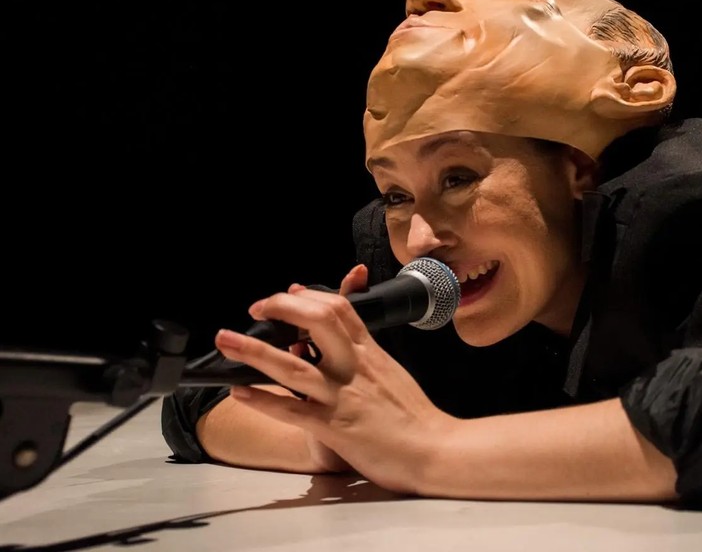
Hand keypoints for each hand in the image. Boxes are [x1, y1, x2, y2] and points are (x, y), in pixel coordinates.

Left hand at [214, 264, 456, 493]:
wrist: (436, 449)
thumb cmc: (416, 416)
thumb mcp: (392, 373)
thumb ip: (367, 357)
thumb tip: (346, 344)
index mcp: (371, 353)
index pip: (339, 308)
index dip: (308, 295)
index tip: (288, 292)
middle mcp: (355, 367)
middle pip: (316, 320)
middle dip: (281, 307)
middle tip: (257, 308)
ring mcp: (343, 396)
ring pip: (293, 364)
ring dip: (253, 351)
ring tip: (225, 340)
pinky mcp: (335, 427)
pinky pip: (291, 409)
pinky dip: (262, 399)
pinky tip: (239, 393)